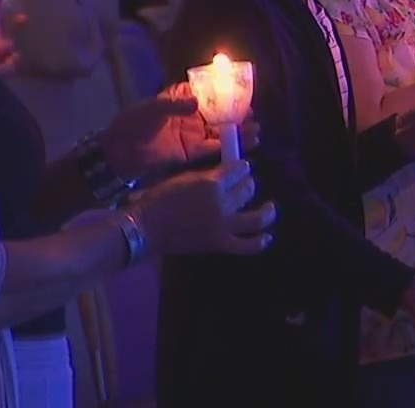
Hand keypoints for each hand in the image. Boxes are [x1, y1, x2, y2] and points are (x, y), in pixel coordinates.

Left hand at [103, 84, 261, 178]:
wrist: (119, 152)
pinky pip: (213, 149)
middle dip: (238, 113)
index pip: (209, 91)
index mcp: (182, 97)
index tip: (243, 93)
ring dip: (238, 131)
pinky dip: (228, 147)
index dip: (227, 92)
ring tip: (256, 131)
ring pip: (221, 131)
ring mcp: (192, 134)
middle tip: (254, 116)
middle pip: (220, 112)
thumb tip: (197, 102)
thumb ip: (175, 105)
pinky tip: (243, 146)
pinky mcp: (191, 152)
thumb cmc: (132, 123)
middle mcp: (191, 114)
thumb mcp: (152, 109)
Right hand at [131, 159, 274, 256]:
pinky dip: (260, 242)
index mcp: (211, 183)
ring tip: (270, 207)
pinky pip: (247, 246)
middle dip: (249, 185)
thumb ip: (208, 175)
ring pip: (257, 218)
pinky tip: (268, 236)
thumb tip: (228, 173)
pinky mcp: (220, 244)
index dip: (243, 168)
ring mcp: (223, 225)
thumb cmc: (159, 200)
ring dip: (267, 211)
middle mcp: (222, 203)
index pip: (239, 170)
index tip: (242, 169)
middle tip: (246, 186)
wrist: (145, 228)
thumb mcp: (184, 178)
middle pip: (248, 190)